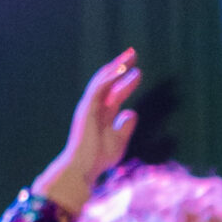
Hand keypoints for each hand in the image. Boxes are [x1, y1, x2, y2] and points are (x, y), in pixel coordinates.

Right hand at [35, 52, 140, 216]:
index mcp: (102, 115)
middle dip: (120, 67)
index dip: (126, 82)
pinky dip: (110, 77)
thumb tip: (132, 112)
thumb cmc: (99, 158)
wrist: (83, 167)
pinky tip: (121, 68)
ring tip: (129, 55)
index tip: (137, 72)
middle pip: (109, 82)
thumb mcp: (119, 141)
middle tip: (133, 53)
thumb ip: (125, 126)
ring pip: (103, 80)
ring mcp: (89, 106)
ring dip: (116, 66)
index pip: (115, 93)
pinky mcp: (87, 108)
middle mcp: (95, 107)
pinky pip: (99, 88)